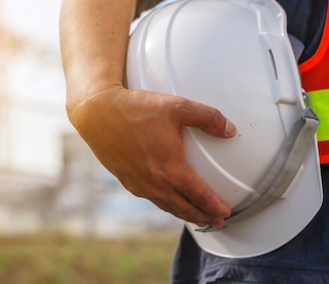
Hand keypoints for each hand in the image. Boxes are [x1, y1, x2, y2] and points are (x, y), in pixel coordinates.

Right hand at [67, 85, 236, 228]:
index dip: (215, 207)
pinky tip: (169, 200)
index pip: (199, 196)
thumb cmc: (136, 108)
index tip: (226, 213)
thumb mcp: (177, 106)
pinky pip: (152, 199)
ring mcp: (139, 184)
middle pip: (185, 208)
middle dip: (203, 217)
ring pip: (167, 207)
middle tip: (217, 221)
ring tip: (197, 217)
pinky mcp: (127, 181)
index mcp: (170, 169)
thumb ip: (208, 117)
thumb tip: (230, 130)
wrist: (97, 113)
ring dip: (185, 214)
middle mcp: (155, 183)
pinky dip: (166, 205)